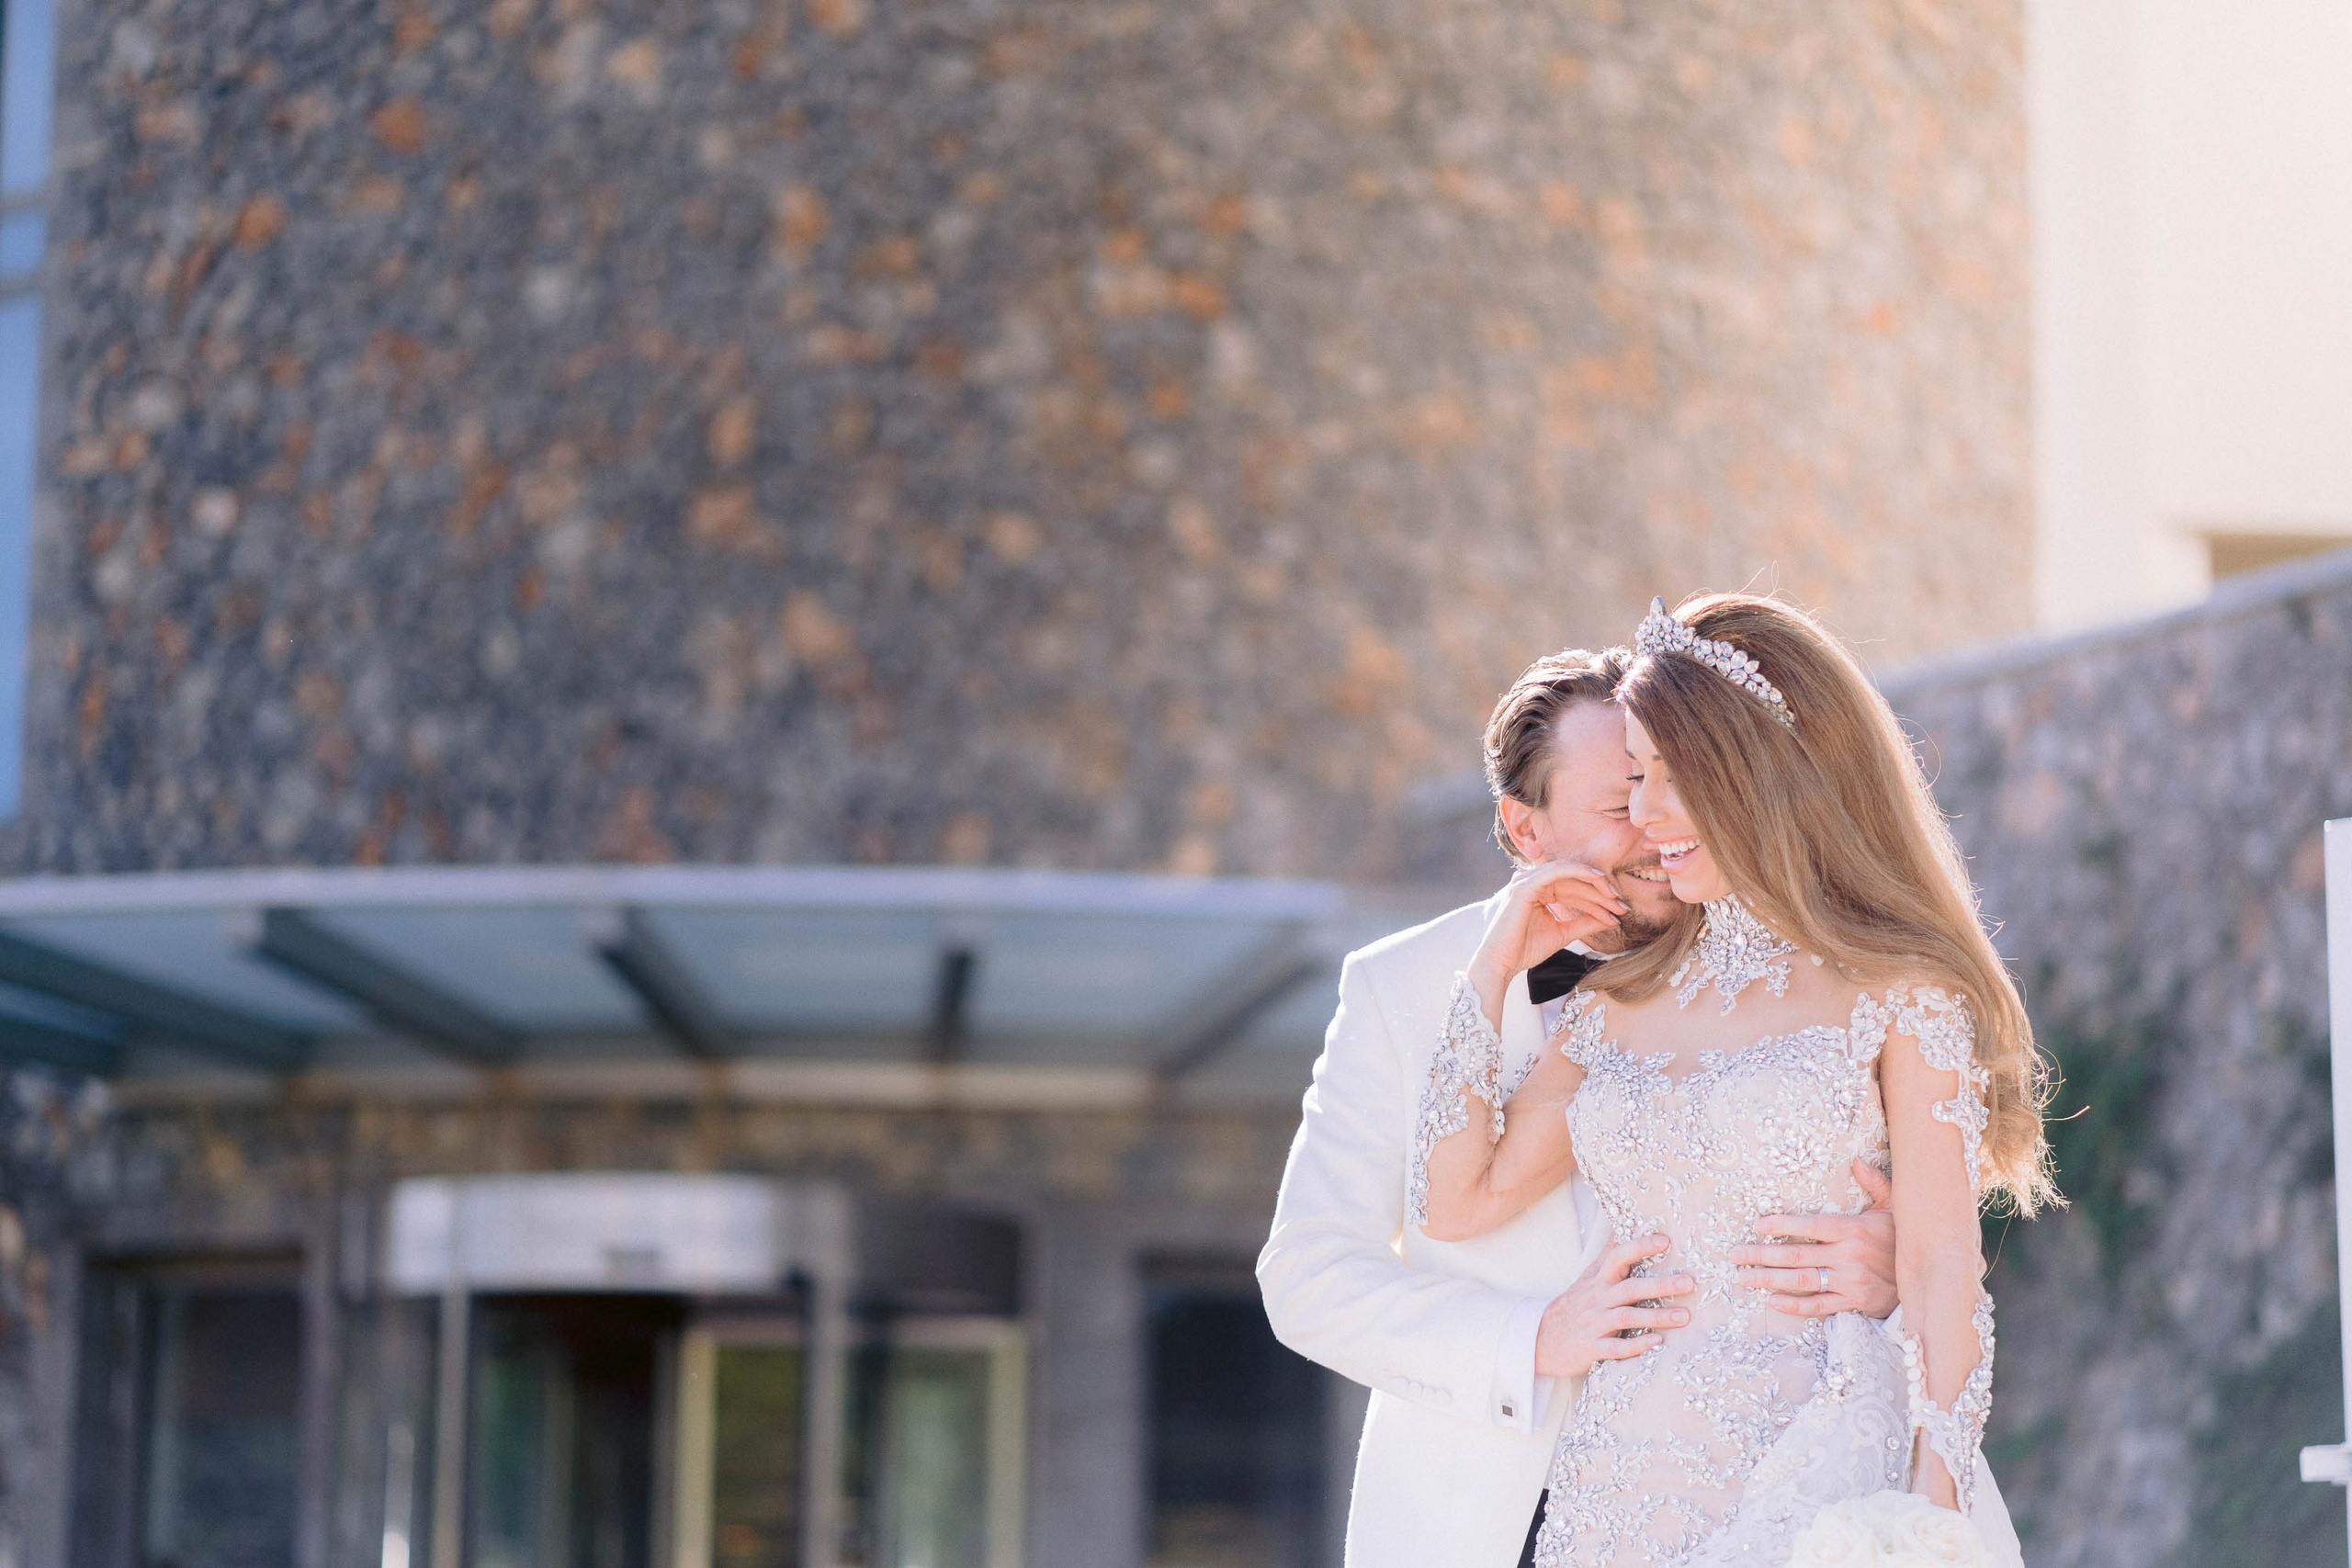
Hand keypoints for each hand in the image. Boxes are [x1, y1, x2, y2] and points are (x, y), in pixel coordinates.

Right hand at [1469, 859, 1628, 999]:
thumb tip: (1610, 919)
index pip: (1572, 888)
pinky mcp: (1524, 885)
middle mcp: (1530, 881)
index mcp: (1536, 891)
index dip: (1597, 898)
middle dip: (1600, 893)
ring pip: (1568, 873)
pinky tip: (1598, 878)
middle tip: (1623, 906)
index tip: (1619, 912)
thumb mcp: (1561, 933)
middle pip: (1573, 880)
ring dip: (1594, 885)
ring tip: (1615, 899)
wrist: (1499, 964)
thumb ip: (1584, 923)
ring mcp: (1526, 881)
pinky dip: (1579, 871)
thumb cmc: (1524, 950)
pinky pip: (1557, 871)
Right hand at [1533, 1234, 1692, 1379]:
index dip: (1640, 1247)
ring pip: (1626, 1317)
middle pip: (1630, 1287)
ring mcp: (1593, 1324)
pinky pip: (1615, 1348)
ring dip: (1656, 1316)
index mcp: (1598, 1280)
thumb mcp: (1587, 1277)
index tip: (1665, 1240)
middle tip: (1689, 1282)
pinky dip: (1635, 1346)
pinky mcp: (1591, 1348)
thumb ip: (1607, 1255)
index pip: (1618, 1257)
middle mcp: (1596, 1299)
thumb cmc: (1574, 1306)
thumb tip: (1623, 1226)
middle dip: (1660, 1284)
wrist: (1539, 1340)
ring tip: (1684, 1316)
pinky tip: (1656, 1343)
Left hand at [1732, 1159, 1895, 1317]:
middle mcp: (1849, 1256)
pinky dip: (1795, 1305)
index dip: (1782, 1226)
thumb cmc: (1904, 1239)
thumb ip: (1874, 1184)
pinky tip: (1773, 1300)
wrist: (1928, 1278)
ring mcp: (1850, 1282)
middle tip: (1735, 1255)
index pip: (1810, 1226)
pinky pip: (1819, 1306)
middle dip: (1762, 1255)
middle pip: (1797, 1255)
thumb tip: (1856, 1161)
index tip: (1757, 1225)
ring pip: (1802, 1280)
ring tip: (1743, 1277)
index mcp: (1854, 1230)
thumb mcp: (1894, 1207)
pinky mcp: (1855, 1303)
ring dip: (1769, 1279)